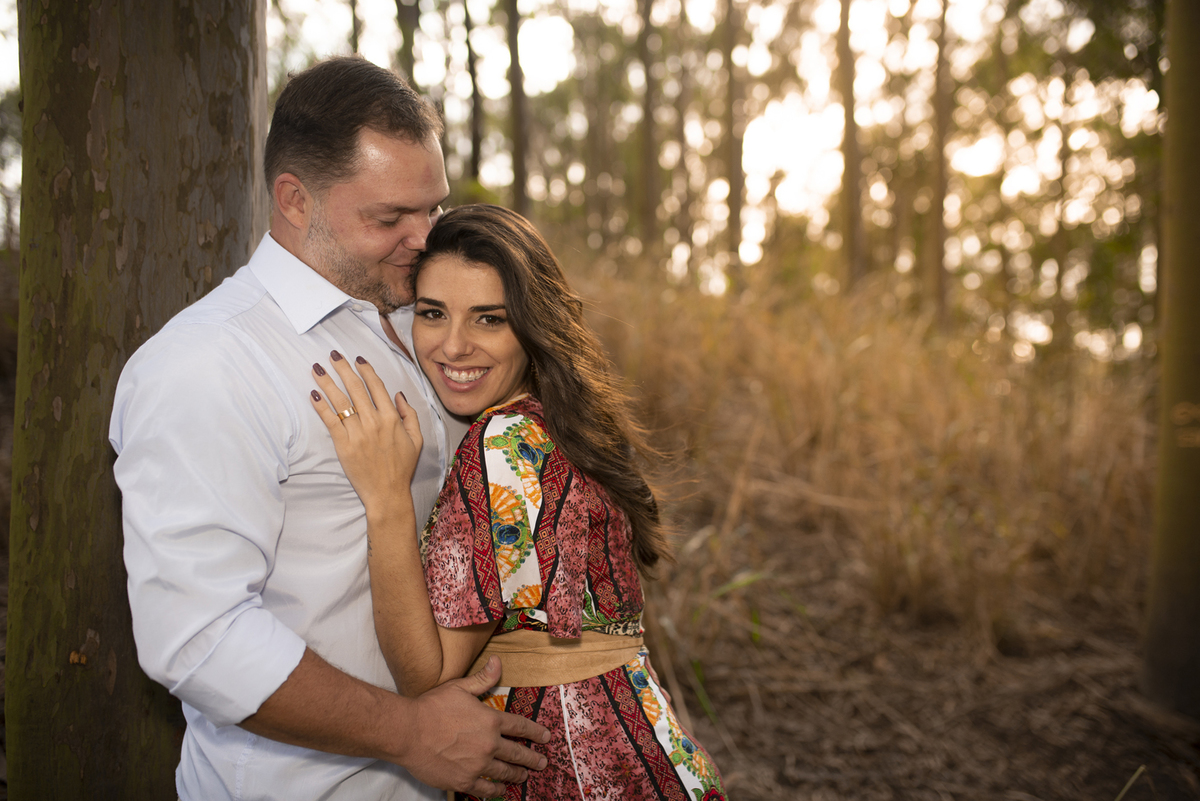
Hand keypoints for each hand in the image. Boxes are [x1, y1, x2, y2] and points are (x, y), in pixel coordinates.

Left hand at [310, 351, 423, 508]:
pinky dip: (321, 407)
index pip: (376, 387)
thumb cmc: (402, 467)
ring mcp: (357, 433)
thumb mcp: (417, 439)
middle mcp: (374, 422)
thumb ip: (409, 414)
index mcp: (391, 418)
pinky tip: (314, 394)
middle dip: (343, 369)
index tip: (358, 359)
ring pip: (340, 401)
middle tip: (333, 355)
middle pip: (355, 388)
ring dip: (327, 382)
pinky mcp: (343, 445)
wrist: (387, 492)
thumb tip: (398, 395)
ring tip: (317, 369)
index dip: (366, 370)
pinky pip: (330, 421)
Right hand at [402, 656, 550, 795]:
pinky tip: (500, 790)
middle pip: (517, 753)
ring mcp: (478, 764)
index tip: (546, 737)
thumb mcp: (459, 687)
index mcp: (490, 720)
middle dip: (532, 758)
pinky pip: (486, 789)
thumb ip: (482, 679)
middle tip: (542, 762)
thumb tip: (498, 662)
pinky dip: (496, 790)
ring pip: (505, 772)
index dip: (536, 732)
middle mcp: (489, 744)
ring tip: (524, 776)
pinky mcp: (464, 780)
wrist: (408, 732)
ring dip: (517, 775)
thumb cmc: (431, 707)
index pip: (520, 726)